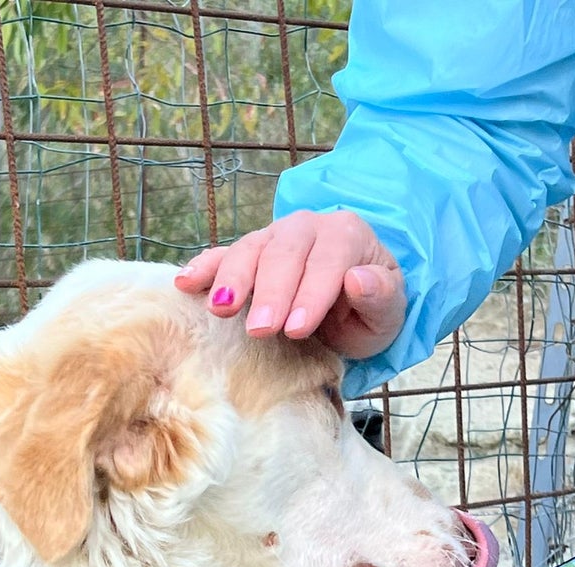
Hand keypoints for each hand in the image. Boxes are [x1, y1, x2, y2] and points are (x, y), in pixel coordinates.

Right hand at [174, 210, 405, 359]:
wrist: (351, 302)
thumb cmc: (369, 309)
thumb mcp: (390, 312)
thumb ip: (382, 295)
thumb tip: (360, 278)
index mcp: (346, 236)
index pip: (329, 259)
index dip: (312, 293)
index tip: (297, 328)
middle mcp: (307, 228)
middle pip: (285, 251)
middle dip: (271, 291)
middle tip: (260, 330)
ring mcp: (273, 238)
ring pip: (250, 249)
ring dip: (233, 280)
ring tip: (220, 310)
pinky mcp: (248, 256)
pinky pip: (222, 255)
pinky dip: (203, 268)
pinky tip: (185, 283)